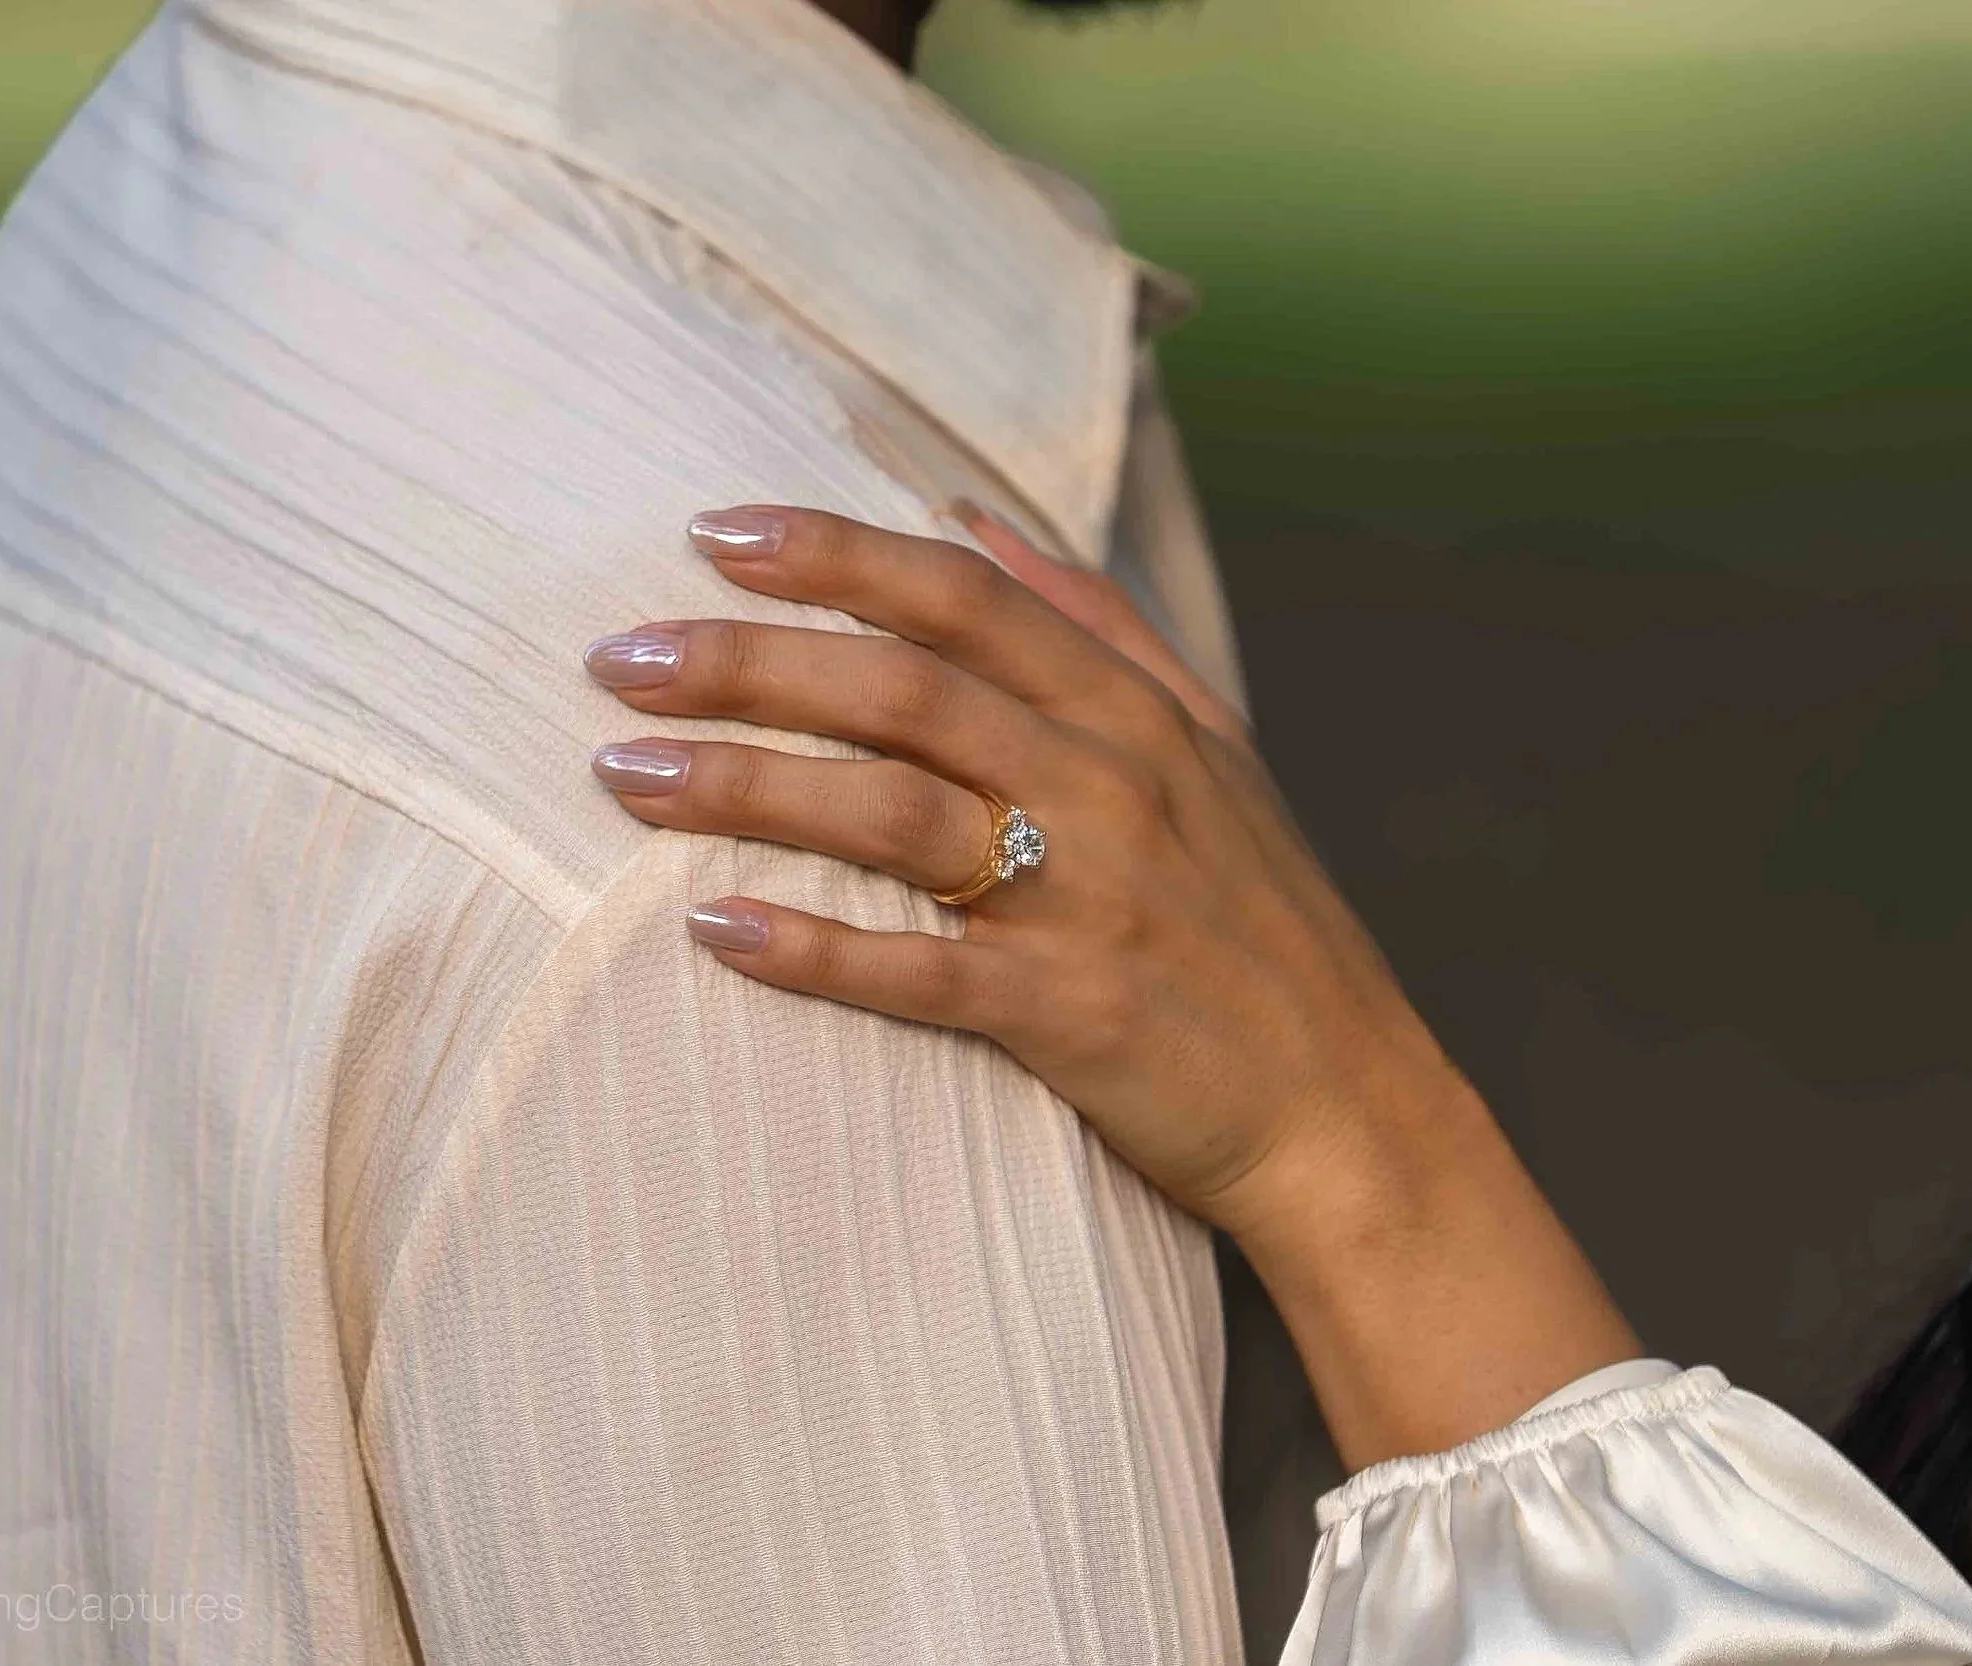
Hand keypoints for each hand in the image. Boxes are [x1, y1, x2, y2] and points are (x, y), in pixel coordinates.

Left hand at [583, 505, 1636, 1463]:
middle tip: (619, 658)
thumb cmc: (1264, 926)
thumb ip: (1094, 624)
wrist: (1352, 1111)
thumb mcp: (1210, 746)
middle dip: (750, 661)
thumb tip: (972, 517)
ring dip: (752, 786)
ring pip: (896, 814)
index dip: (834, 555)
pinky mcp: (1074, 1015)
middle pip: (903, 690)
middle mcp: (1111, 785)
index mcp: (1134, 712)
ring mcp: (1093, 899)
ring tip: (625, 775)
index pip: (963, 599)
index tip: (709, 534)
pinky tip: (719, 931)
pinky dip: (820, 950)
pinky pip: (925, 973)